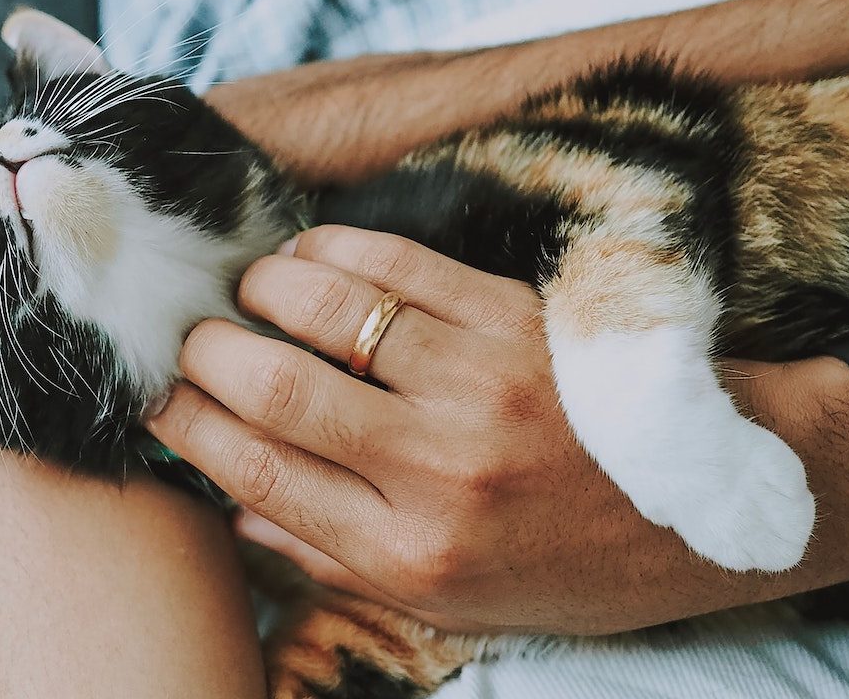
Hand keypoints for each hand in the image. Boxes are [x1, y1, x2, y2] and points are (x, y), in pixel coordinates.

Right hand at [149, 225, 848, 634]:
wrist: (692, 507)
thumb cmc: (561, 562)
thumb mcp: (449, 600)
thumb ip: (335, 558)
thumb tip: (237, 513)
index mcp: (408, 548)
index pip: (258, 475)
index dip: (187, 427)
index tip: (156, 397)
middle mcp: (434, 465)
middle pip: (274, 386)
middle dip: (207, 352)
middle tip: (193, 340)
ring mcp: (477, 380)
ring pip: (328, 310)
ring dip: (263, 288)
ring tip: (247, 292)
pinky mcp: (512, 316)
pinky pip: (398, 264)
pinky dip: (335, 248)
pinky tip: (311, 255)